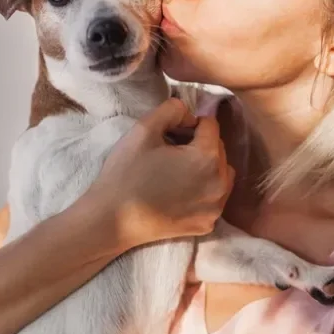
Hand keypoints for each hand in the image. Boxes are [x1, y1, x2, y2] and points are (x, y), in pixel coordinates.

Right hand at [82, 97, 235, 249]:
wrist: (112, 221)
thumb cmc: (126, 173)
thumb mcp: (144, 128)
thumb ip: (172, 109)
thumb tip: (189, 114)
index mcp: (207, 157)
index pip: (211, 124)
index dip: (189, 123)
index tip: (169, 133)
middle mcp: (220, 183)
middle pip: (219, 149)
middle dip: (199, 143)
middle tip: (170, 150)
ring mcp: (215, 207)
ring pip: (221, 173)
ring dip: (206, 165)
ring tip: (178, 170)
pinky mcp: (207, 224)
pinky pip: (214, 197)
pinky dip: (204, 189)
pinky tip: (179, 192)